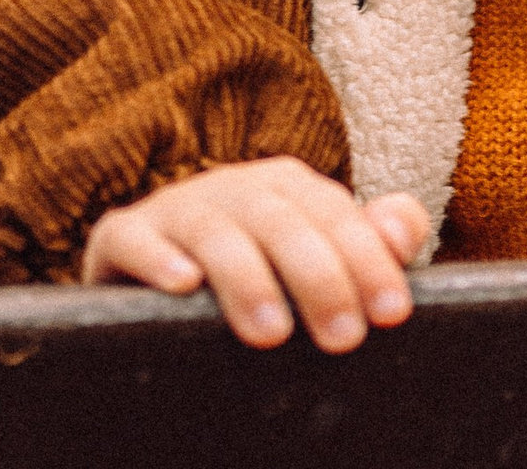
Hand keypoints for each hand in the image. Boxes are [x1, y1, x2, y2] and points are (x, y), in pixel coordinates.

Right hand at [81, 155, 427, 349]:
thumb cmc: (260, 279)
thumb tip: (404, 224)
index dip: (365, 258)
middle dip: (316, 275)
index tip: (390, 313)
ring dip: (244, 275)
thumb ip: (366, 244)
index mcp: (284, 189)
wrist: (161, 285)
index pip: (332, 211)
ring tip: (271, 332)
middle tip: (342, 338)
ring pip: (210, 227)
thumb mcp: (316, 260)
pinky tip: (183, 286)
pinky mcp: (121, 238)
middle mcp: (230, 189)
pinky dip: (155, 258)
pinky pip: (131, 237)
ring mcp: (174, 211)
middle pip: (278, 217)